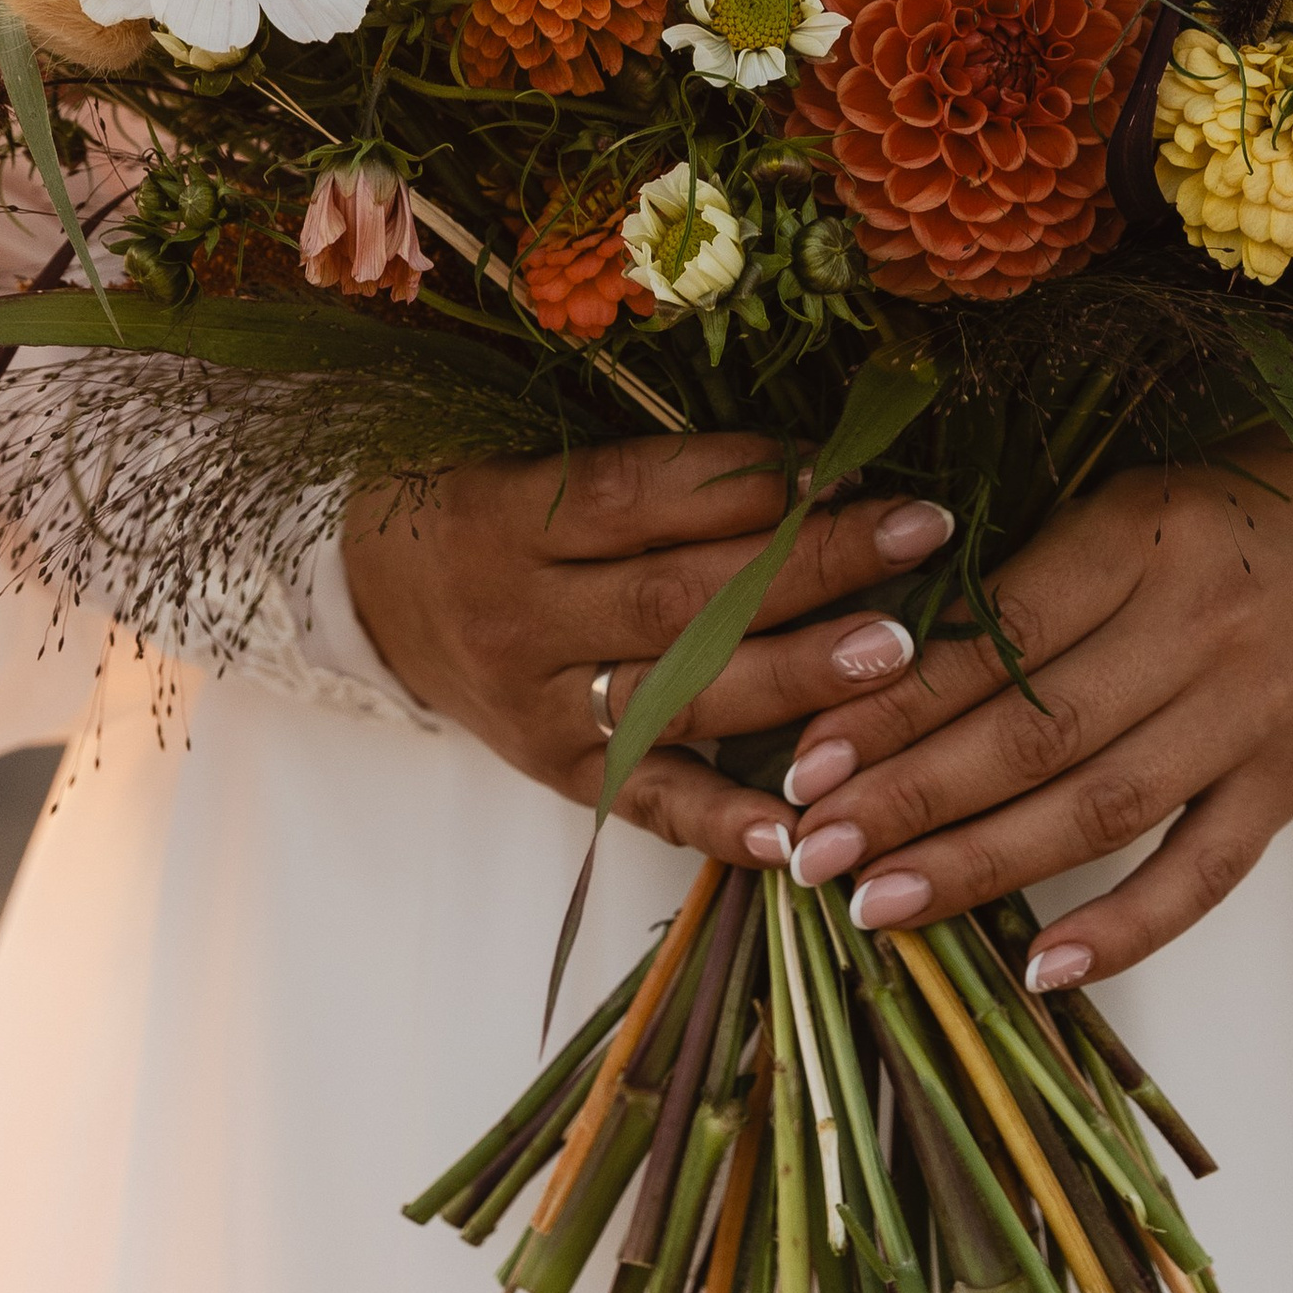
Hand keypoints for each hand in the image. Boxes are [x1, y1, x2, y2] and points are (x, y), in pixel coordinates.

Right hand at [342, 433, 955, 859]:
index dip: (752, 480)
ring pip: (680, 694)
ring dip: (798, 677)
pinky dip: (723, 821)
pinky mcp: (556, 774)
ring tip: (897, 654)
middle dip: (812, 567)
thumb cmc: (482, 509)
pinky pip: (647, 802)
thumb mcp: (534, 466)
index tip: (854, 460)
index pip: (647, 496)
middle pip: (683, 596)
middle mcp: (521, 618)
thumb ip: (652, 477)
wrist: (372, 595)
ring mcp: (539, 708)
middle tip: (920, 538)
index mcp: (512, 518)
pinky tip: (799, 832)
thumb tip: (812, 467)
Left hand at [774, 443, 1292, 983]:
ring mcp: (1253, 716)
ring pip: (1101, 808)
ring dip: (980, 866)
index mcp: (1143, 535)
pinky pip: (1204, 872)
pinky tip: (1041, 968)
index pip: (1000, 635)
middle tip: (813, 850)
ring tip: (879, 906)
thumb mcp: (1123, 502)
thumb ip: (1022, 579)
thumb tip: (874, 668)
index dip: (899, 705)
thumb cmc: (1225, 514)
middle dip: (910, 799)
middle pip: (1037, 734)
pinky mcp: (1290, 785)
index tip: (808, 758)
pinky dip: (1125, 927)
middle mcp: (1201, 629)